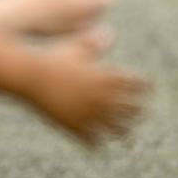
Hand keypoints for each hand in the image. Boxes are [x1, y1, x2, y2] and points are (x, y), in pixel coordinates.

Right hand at [27, 52, 148, 145]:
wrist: (30, 76)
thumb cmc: (53, 58)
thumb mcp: (76, 48)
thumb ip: (95, 43)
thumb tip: (110, 33)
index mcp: (106, 78)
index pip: (138, 85)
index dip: (145, 87)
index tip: (147, 90)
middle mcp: (103, 98)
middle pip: (133, 110)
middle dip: (138, 112)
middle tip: (142, 114)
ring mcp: (90, 114)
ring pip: (117, 130)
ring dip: (123, 133)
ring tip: (126, 136)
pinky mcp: (75, 127)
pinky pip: (93, 142)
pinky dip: (96, 143)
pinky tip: (97, 145)